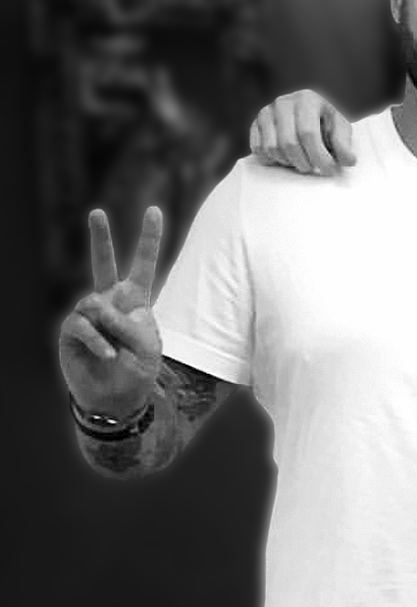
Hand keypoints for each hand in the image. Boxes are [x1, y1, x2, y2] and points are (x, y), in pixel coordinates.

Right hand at [59, 207, 163, 417]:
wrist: (117, 397)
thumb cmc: (137, 367)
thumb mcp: (145, 342)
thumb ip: (127, 319)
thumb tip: (95, 306)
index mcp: (135, 299)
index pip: (143, 264)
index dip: (148, 238)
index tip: (154, 210)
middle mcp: (109, 301)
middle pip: (103, 264)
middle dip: (100, 237)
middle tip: (97, 211)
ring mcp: (88, 314)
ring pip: (94, 303)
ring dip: (110, 327)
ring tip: (116, 350)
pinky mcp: (71, 330)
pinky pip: (83, 325)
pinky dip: (98, 341)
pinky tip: (107, 356)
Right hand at [249, 89, 355, 174]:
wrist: (308, 116)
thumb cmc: (326, 123)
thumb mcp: (341, 129)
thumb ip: (344, 144)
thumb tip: (349, 161)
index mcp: (307, 99)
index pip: (308, 133)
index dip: (319, 156)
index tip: (329, 170)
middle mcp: (283, 102)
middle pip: (289, 143)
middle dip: (304, 162)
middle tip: (314, 169)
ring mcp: (266, 112)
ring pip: (272, 148)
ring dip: (289, 162)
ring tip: (302, 162)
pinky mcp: (254, 124)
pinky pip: (258, 149)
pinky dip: (272, 160)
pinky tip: (286, 158)